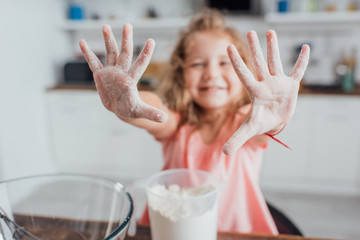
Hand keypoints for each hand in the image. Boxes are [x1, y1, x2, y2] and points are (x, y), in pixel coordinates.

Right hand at [79, 24, 167, 122]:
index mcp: (131, 80)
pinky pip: (93, 63)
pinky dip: (88, 53)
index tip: (151, 41)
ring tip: (105, 26)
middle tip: (127, 25)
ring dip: (108, 40)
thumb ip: (151, 113)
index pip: (139, 65)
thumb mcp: (140, 112)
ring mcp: (111, 72)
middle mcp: (121, 73)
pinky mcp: (101, 76)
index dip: (145, 54)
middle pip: (125, 53)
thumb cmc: (132, 109)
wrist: (120, 108)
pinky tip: (82, 42)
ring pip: (110, 53)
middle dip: (126, 40)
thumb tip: (164, 119)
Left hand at [223, 30, 309, 154]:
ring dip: (273, 48)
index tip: (228, 47)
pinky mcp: (291, 85)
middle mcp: (265, 83)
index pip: (243, 74)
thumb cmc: (261, 122)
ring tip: (270, 31)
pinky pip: (297, 71)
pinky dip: (302, 62)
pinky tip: (305, 48)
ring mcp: (278, 83)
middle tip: (250, 32)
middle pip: (259, 63)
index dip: (237, 62)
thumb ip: (236, 139)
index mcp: (254, 92)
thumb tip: (223, 153)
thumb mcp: (249, 130)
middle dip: (255, 48)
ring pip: (275, 62)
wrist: (275, 121)